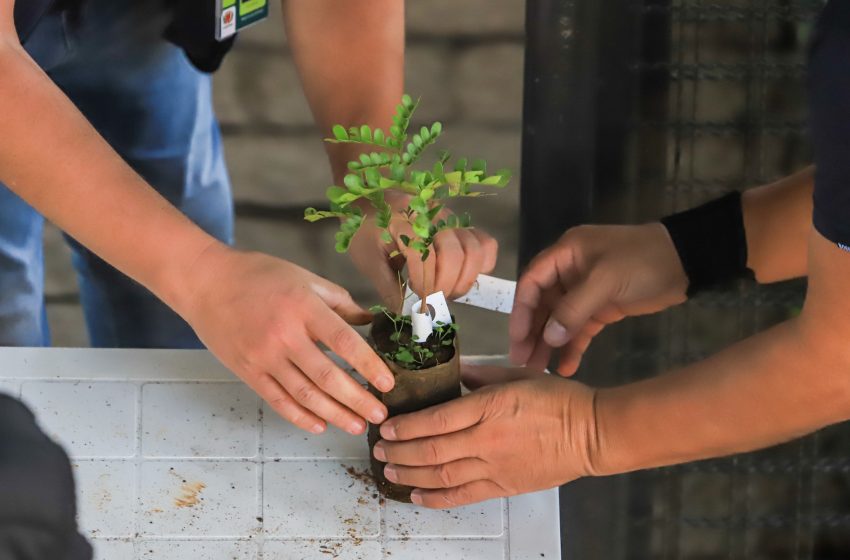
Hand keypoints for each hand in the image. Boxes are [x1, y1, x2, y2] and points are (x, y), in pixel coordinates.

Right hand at [179, 245, 394, 434]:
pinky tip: (320, 425)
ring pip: (305, 395)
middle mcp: (284, 336)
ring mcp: (263, 357)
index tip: (388, 383)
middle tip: (380, 414)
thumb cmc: (259, 275)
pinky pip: (278, 400)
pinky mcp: (248, 372)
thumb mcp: (305, 279)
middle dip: (357, 399)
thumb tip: (370, 321)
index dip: (369, 365)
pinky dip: (300, 417)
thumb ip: (340, 301)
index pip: (345, 342)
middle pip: (327, 376)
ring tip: (357, 425)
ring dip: (335, 414)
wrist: (206, 283)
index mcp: (303, 308)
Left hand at [348, 193, 497, 307]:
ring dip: (465, 278)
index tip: (419, 302)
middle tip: (433, 299)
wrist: (373, 200)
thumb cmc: (368, 230)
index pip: (425, 257)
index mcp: (405, 223)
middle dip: (447, 285)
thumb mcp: (368, 259)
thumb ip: (387, 287)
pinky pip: (485, 243)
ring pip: (475, 249)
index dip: (426, 285)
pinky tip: (464, 275)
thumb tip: (406, 313)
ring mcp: (451, 220)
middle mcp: (433, 218)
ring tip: (448, 291)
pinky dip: (483, 264)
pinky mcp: (462, 225)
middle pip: (456, 255)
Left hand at [372, 364, 598, 507]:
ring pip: (442, 475)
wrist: (592, 433)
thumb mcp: (519, 375)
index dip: (407, 426)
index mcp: (490, 407)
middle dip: (400, 451)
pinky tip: (417, 495)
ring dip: (411, 474)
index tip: (388, 427)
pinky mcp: (504, 486)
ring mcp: (495, 467)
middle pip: (432, 450)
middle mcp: (487, 440)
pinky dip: (437, 498)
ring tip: (390, 470)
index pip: (437, 420)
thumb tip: (458, 373)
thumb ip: (484, 374)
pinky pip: (463, 496)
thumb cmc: (560, 400)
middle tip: (380, 450)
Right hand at [510, 223, 687, 374]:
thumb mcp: (605, 280)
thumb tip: (548, 337)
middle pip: (542, 304)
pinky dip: (573, 347)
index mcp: (565, 254)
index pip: (531, 283)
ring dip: (549, 344)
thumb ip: (574, 308)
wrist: (686, 263)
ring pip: (559, 320)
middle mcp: (569, 272)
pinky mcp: (602, 308)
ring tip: (537, 371)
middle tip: (521, 361)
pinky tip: (565, 368)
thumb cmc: (642, 262)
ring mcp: (585, 291)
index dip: (521, 311)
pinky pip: (580, 329)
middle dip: (531, 333)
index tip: (517, 338)